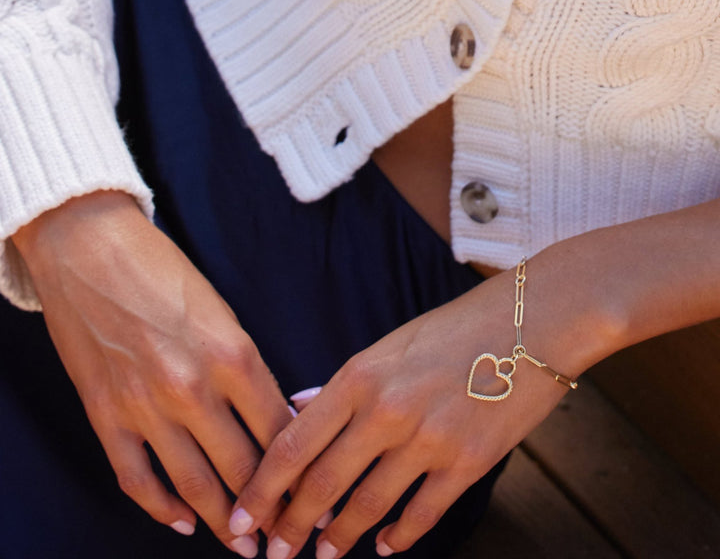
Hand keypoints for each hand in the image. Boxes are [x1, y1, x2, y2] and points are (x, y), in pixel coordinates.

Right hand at [13, 191, 290, 556]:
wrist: (92, 250)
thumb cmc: (167, 275)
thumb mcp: (224, 315)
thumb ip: (246, 370)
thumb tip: (272, 419)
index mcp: (233, 356)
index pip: (279, 433)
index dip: (301, 472)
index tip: (316, 495)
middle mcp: (193, 388)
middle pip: (243, 468)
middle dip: (270, 509)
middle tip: (287, 534)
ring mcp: (145, 406)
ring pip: (193, 486)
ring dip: (222, 524)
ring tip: (244, 547)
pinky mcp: (105, 415)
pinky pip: (136, 479)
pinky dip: (160, 509)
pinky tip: (180, 521)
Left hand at [228, 263, 599, 558]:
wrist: (532, 323)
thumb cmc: (456, 327)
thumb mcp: (391, 345)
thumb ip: (345, 384)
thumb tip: (302, 407)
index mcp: (359, 376)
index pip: (295, 443)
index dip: (263, 487)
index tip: (243, 518)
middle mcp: (386, 411)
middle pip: (323, 483)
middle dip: (292, 526)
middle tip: (275, 552)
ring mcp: (428, 441)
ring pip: (368, 506)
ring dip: (340, 537)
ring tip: (324, 556)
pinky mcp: (467, 463)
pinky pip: (422, 513)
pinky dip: (398, 536)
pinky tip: (385, 546)